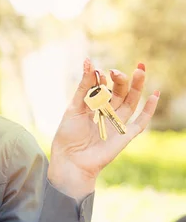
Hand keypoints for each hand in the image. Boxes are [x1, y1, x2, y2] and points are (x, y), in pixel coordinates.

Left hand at [47, 58, 159, 201]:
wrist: (71, 160)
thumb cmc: (68, 135)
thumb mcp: (74, 107)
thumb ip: (84, 87)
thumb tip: (88, 61)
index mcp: (93, 105)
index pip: (102, 86)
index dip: (102, 78)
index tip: (98, 70)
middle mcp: (107, 112)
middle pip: (119, 91)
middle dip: (120, 79)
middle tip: (115, 72)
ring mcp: (117, 123)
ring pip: (131, 101)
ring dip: (136, 86)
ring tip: (140, 70)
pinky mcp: (126, 135)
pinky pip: (141, 121)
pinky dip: (149, 109)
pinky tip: (154, 94)